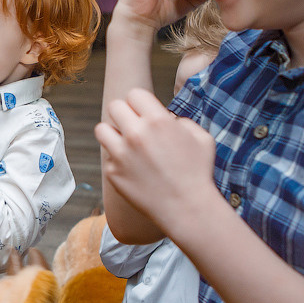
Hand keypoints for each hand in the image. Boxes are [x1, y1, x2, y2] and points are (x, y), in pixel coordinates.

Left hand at [95, 88, 216, 231]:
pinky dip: (118, 160)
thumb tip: (166, 117)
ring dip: (113, 133)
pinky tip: (133, 168)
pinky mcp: (113, 173)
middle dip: (125, 114)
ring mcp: (121, 154)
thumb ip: (181, 121)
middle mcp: (136, 134)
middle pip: (115, 106)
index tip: (145, 113)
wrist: (187, 208)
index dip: (140, 103)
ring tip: (125, 142)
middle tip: (133, 125)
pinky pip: (108, 156)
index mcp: (158, 120)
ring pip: (101, 129)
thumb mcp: (201, 137)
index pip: (134, 94)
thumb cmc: (198, 172)